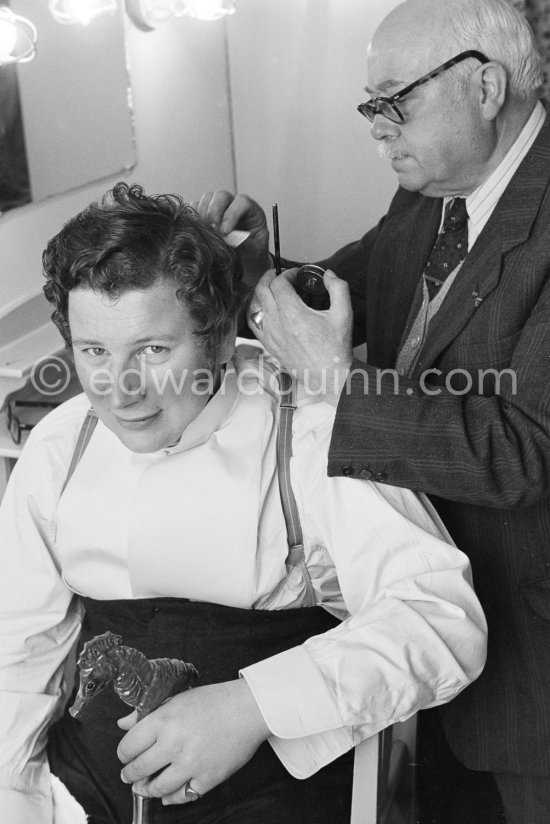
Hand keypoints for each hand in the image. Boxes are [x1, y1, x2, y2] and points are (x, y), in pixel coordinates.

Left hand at [117, 679, 269, 804]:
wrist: (249, 709)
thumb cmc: (215, 700)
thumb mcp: (177, 698)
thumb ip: (148, 712)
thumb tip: (123, 723)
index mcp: (164, 719)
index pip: (128, 746)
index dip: (123, 754)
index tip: (125, 756)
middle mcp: (174, 743)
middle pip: (138, 770)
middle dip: (130, 774)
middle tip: (129, 775)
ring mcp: (190, 764)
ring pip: (156, 788)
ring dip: (146, 789)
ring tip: (144, 787)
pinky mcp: (206, 779)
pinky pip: (181, 796)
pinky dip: (172, 797)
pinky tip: (168, 795)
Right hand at [192, 190, 270, 285]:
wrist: (244, 263)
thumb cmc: (253, 255)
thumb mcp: (255, 253)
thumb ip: (246, 245)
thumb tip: (230, 240)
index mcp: (251, 211)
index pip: (241, 202)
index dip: (231, 214)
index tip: (225, 232)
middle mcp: (234, 205)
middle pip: (222, 195)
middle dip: (214, 210)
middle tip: (211, 229)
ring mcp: (219, 208)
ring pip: (207, 198)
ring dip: (203, 213)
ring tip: (204, 231)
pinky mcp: (205, 214)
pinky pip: (195, 207)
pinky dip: (193, 217)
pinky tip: (196, 230)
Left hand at [248, 268, 352, 394]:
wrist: (328, 375)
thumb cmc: (335, 349)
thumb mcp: (343, 314)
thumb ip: (338, 288)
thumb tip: (328, 275)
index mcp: (293, 313)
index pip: (279, 283)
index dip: (286, 273)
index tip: (295, 274)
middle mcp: (277, 323)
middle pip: (262, 290)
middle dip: (269, 277)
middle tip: (279, 274)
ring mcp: (270, 335)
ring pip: (254, 305)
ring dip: (260, 292)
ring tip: (270, 288)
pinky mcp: (268, 344)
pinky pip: (252, 323)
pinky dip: (254, 310)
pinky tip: (262, 307)